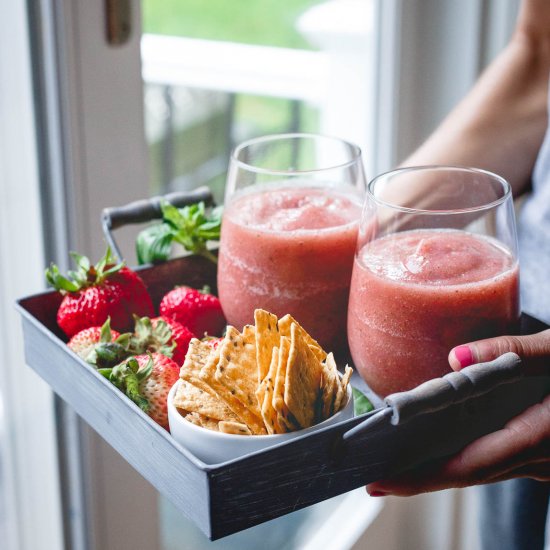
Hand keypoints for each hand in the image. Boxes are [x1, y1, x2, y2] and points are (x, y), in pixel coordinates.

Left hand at [366, 330, 549, 496]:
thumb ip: (512, 351)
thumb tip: (455, 359)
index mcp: (542, 434)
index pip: (471, 464)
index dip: (424, 477)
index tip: (385, 480)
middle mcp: (541, 459)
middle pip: (469, 474)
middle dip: (420, 479)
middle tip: (376, 479)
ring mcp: (544, 463)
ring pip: (482, 471)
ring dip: (439, 471)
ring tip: (395, 466)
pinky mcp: (542, 456)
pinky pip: (496, 462)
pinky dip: (464, 460)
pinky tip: (439, 452)